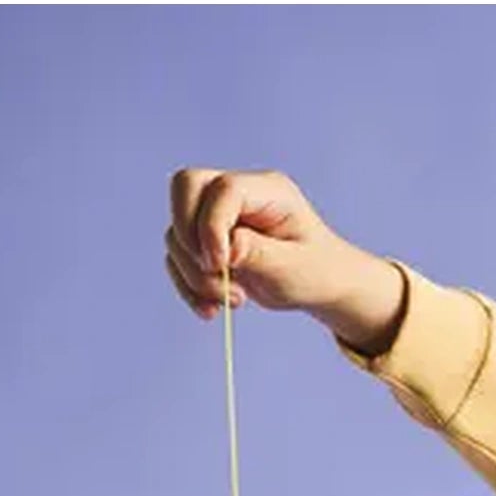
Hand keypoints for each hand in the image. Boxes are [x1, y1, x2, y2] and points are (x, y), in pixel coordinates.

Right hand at [164, 167, 358, 319]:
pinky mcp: (206, 240)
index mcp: (268, 190)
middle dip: (188, 237)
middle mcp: (238, 195)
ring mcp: (219, 215)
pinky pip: (178, 257)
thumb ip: (258, 253)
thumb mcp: (294, 267)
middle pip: (185, 187)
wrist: (318, 285)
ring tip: (234, 300)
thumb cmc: (316, 271)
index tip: (220, 265)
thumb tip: (224, 247)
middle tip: (214, 273)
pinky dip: (188, 286)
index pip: (224, 188)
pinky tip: (214, 308)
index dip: (211, 225)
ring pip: (176, 231)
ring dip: (194, 273)